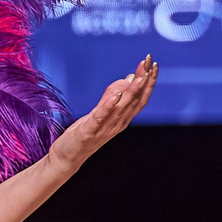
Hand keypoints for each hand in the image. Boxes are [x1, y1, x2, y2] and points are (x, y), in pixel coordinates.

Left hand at [48, 52, 156, 172]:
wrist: (68, 158)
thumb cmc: (85, 133)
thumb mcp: (101, 111)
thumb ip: (113, 96)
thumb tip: (128, 78)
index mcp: (122, 119)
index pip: (140, 98)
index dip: (148, 82)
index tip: (153, 64)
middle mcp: (118, 123)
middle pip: (135, 100)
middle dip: (144, 81)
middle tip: (149, 62)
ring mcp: (105, 128)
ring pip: (122, 107)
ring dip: (132, 90)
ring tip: (140, 76)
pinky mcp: (90, 131)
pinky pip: (101, 117)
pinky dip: (109, 106)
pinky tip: (115, 95)